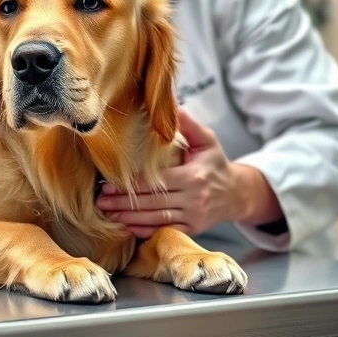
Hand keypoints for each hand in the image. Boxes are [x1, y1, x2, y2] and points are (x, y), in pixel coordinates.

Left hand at [96, 107, 270, 238]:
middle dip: (123, 202)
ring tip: (107, 212)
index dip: (131, 184)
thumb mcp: (207, 140)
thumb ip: (188, 124)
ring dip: (128, 217)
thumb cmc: (216, 164)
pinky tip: (126, 226)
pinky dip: (144, 231)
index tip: (108, 182)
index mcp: (194, 177)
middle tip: (100, 199)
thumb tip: (172, 105)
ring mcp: (192, 217)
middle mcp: (193, 199)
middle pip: (151, 202)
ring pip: (155, 219)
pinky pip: (164, 230)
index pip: (156, 182)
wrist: (237, 194)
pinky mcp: (191, 230)